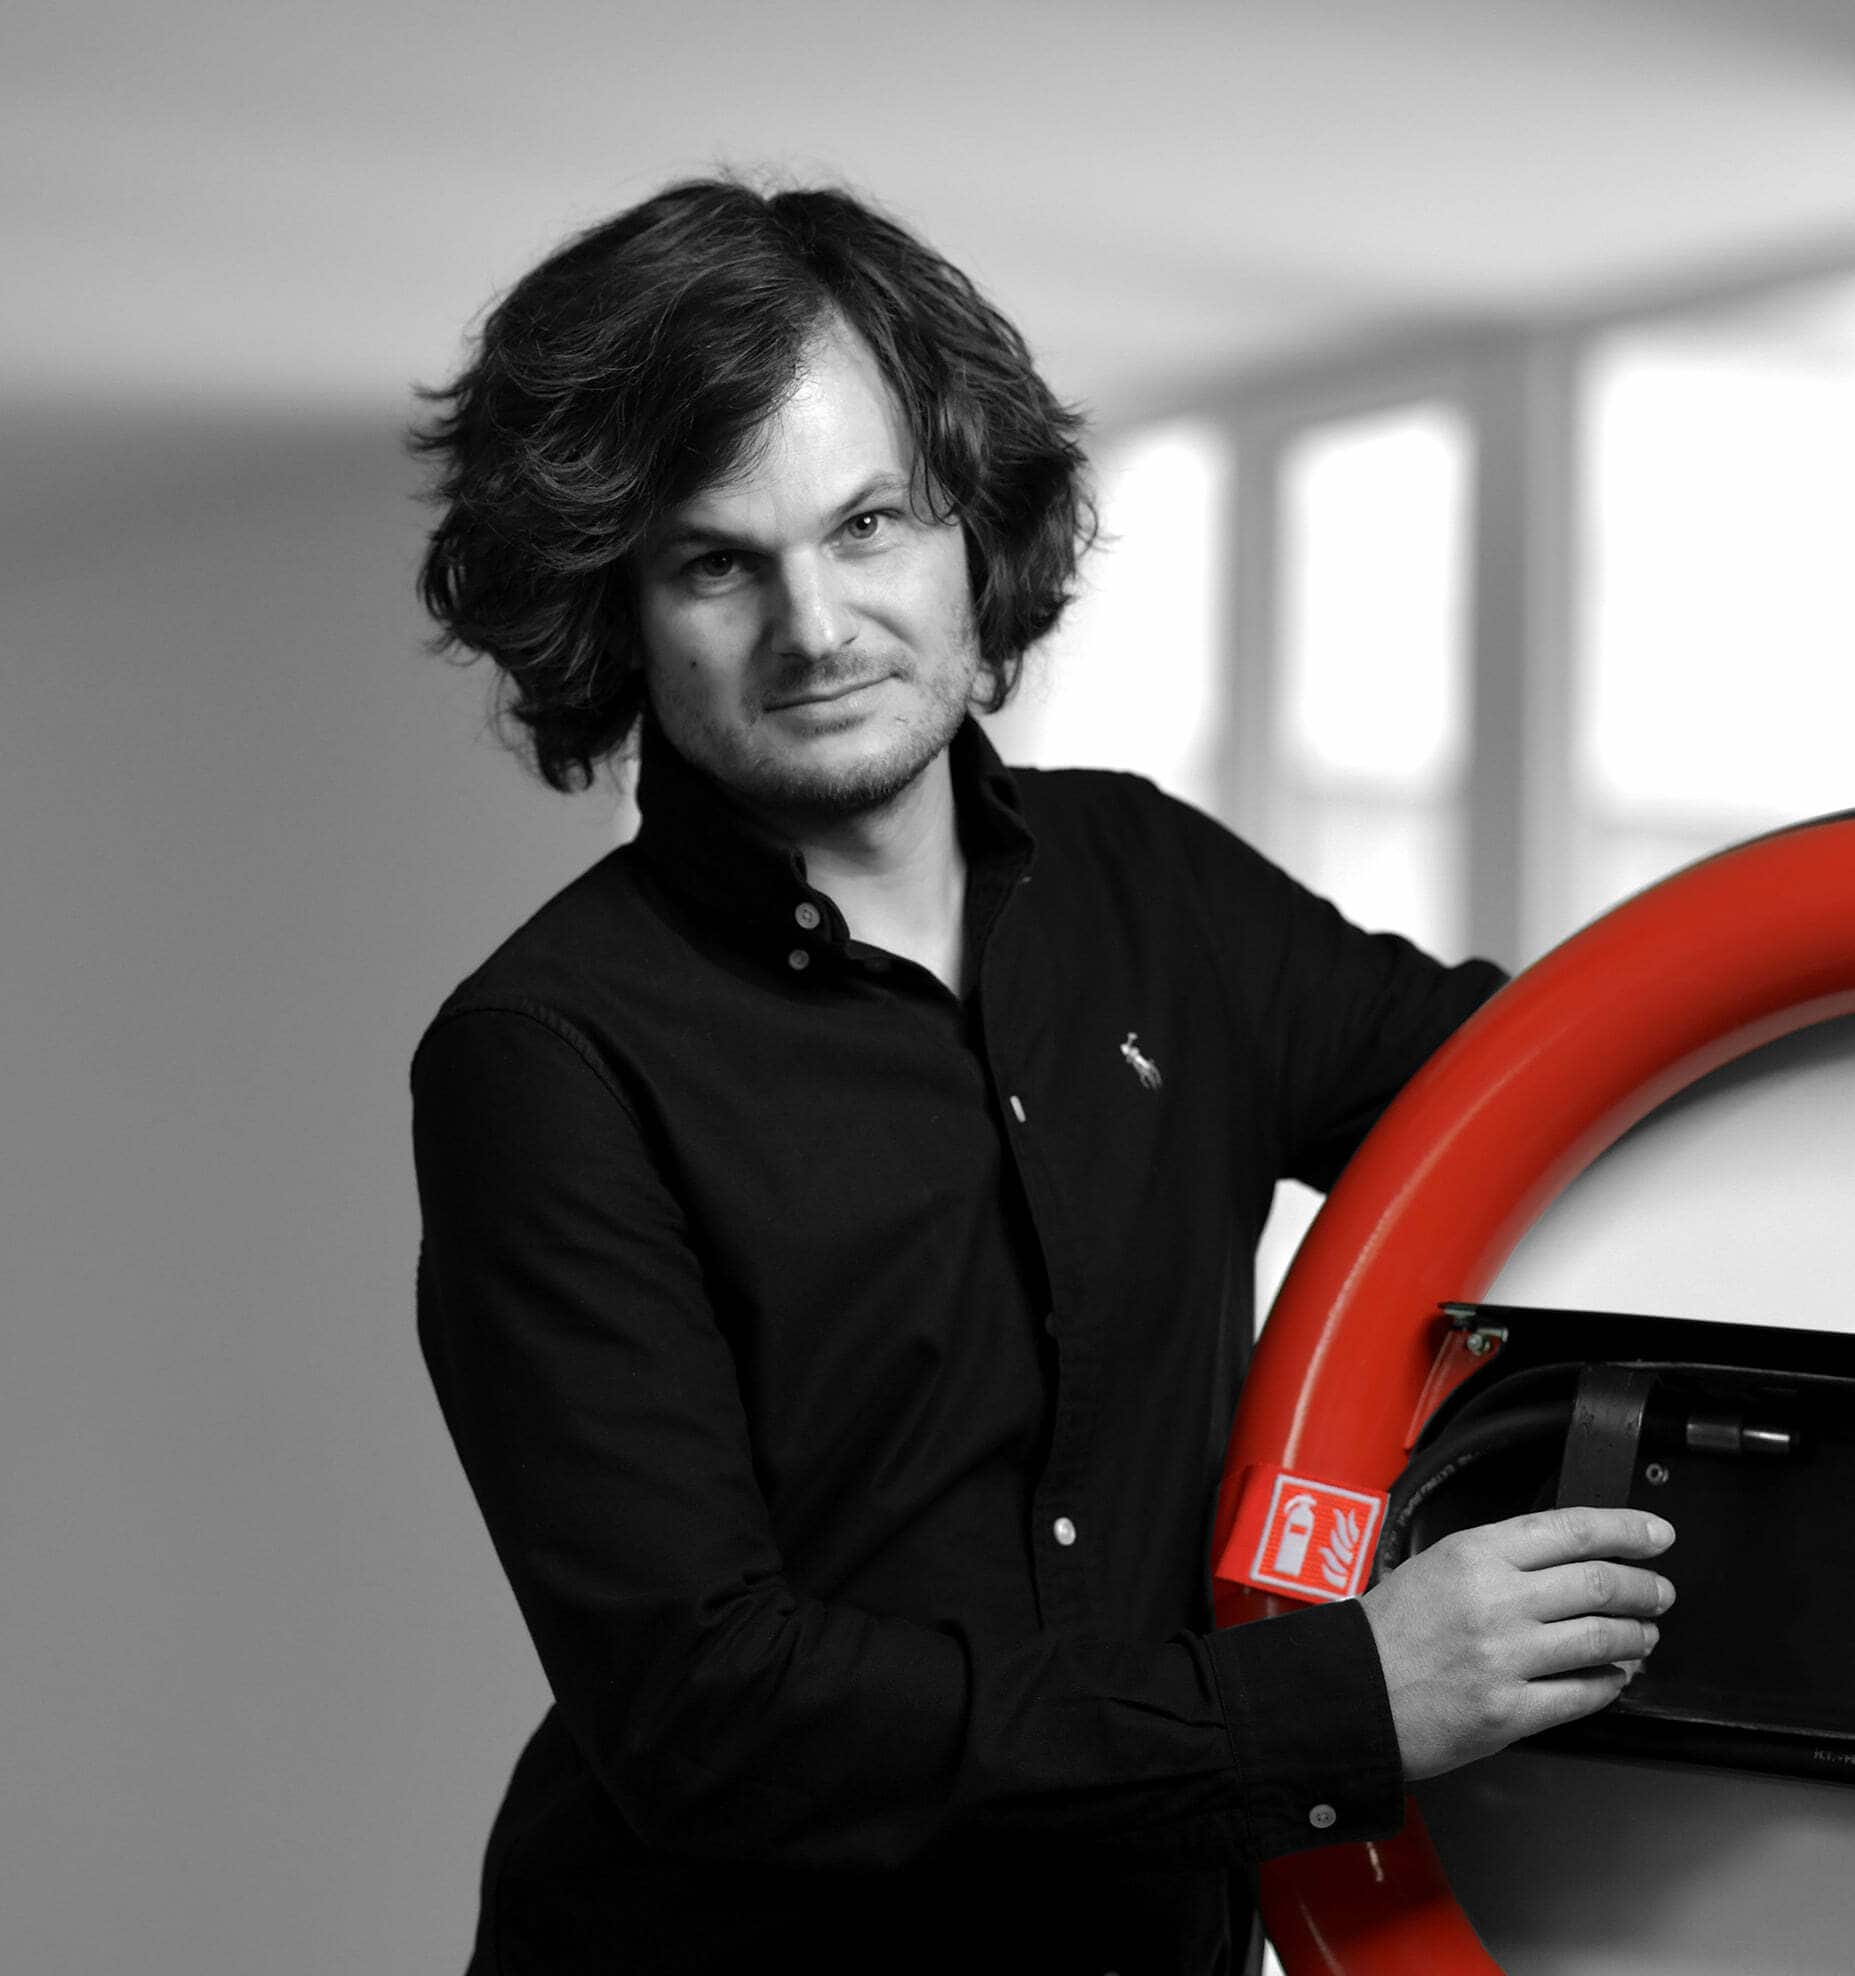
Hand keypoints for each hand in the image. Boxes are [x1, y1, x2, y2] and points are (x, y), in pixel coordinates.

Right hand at [1358, 1505, 1675, 1781]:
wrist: (1352, 1693)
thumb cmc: (1388, 1632)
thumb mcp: (1435, 1565)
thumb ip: (1499, 1559)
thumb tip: (1569, 1561)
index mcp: (1474, 1554)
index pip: (1571, 1530)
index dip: (1626, 1530)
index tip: (1656, 1534)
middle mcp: (1495, 1601)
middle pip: (1599, 1583)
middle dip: (1644, 1587)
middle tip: (1658, 1591)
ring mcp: (1505, 1657)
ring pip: (1602, 1638)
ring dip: (1636, 1636)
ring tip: (1643, 1635)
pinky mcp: (1510, 1710)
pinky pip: (1583, 1693)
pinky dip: (1610, 1682)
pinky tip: (1613, 1676)